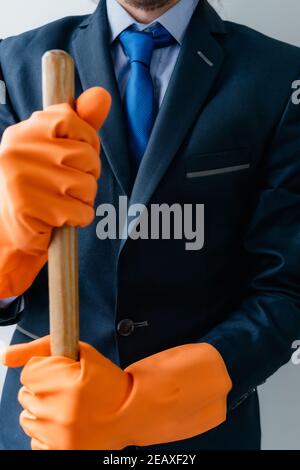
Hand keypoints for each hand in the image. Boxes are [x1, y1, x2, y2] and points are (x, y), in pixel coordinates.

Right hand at [0, 87, 110, 296]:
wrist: (11, 231)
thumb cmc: (40, 187)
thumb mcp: (57, 150)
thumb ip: (81, 124)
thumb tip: (102, 94)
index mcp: (22, 133)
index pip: (70, 119)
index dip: (86, 140)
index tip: (76, 156)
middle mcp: (17, 151)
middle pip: (86, 155)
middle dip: (88, 174)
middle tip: (67, 185)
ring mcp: (22, 180)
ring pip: (87, 185)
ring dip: (84, 199)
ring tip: (63, 201)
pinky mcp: (32, 210)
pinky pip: (82, 212)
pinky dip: (80, 218)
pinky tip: (61, 218)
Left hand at [2, 336, 231, 449]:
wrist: (130, 412)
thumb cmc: (108, 382)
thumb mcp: (81, 353)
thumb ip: (41, 349)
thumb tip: (5, 355)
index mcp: (67, 383)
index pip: (30, 372)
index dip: (47, 368)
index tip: (62, 372)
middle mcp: (59, 411)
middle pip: (26, 393)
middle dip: (44, 387)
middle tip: (67, 388)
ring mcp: (58, 435)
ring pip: (27, 416)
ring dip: (42, 408)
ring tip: (66, 405)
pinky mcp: (60, 451)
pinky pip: (34, 439)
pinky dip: (45, 430)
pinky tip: (64, 422)